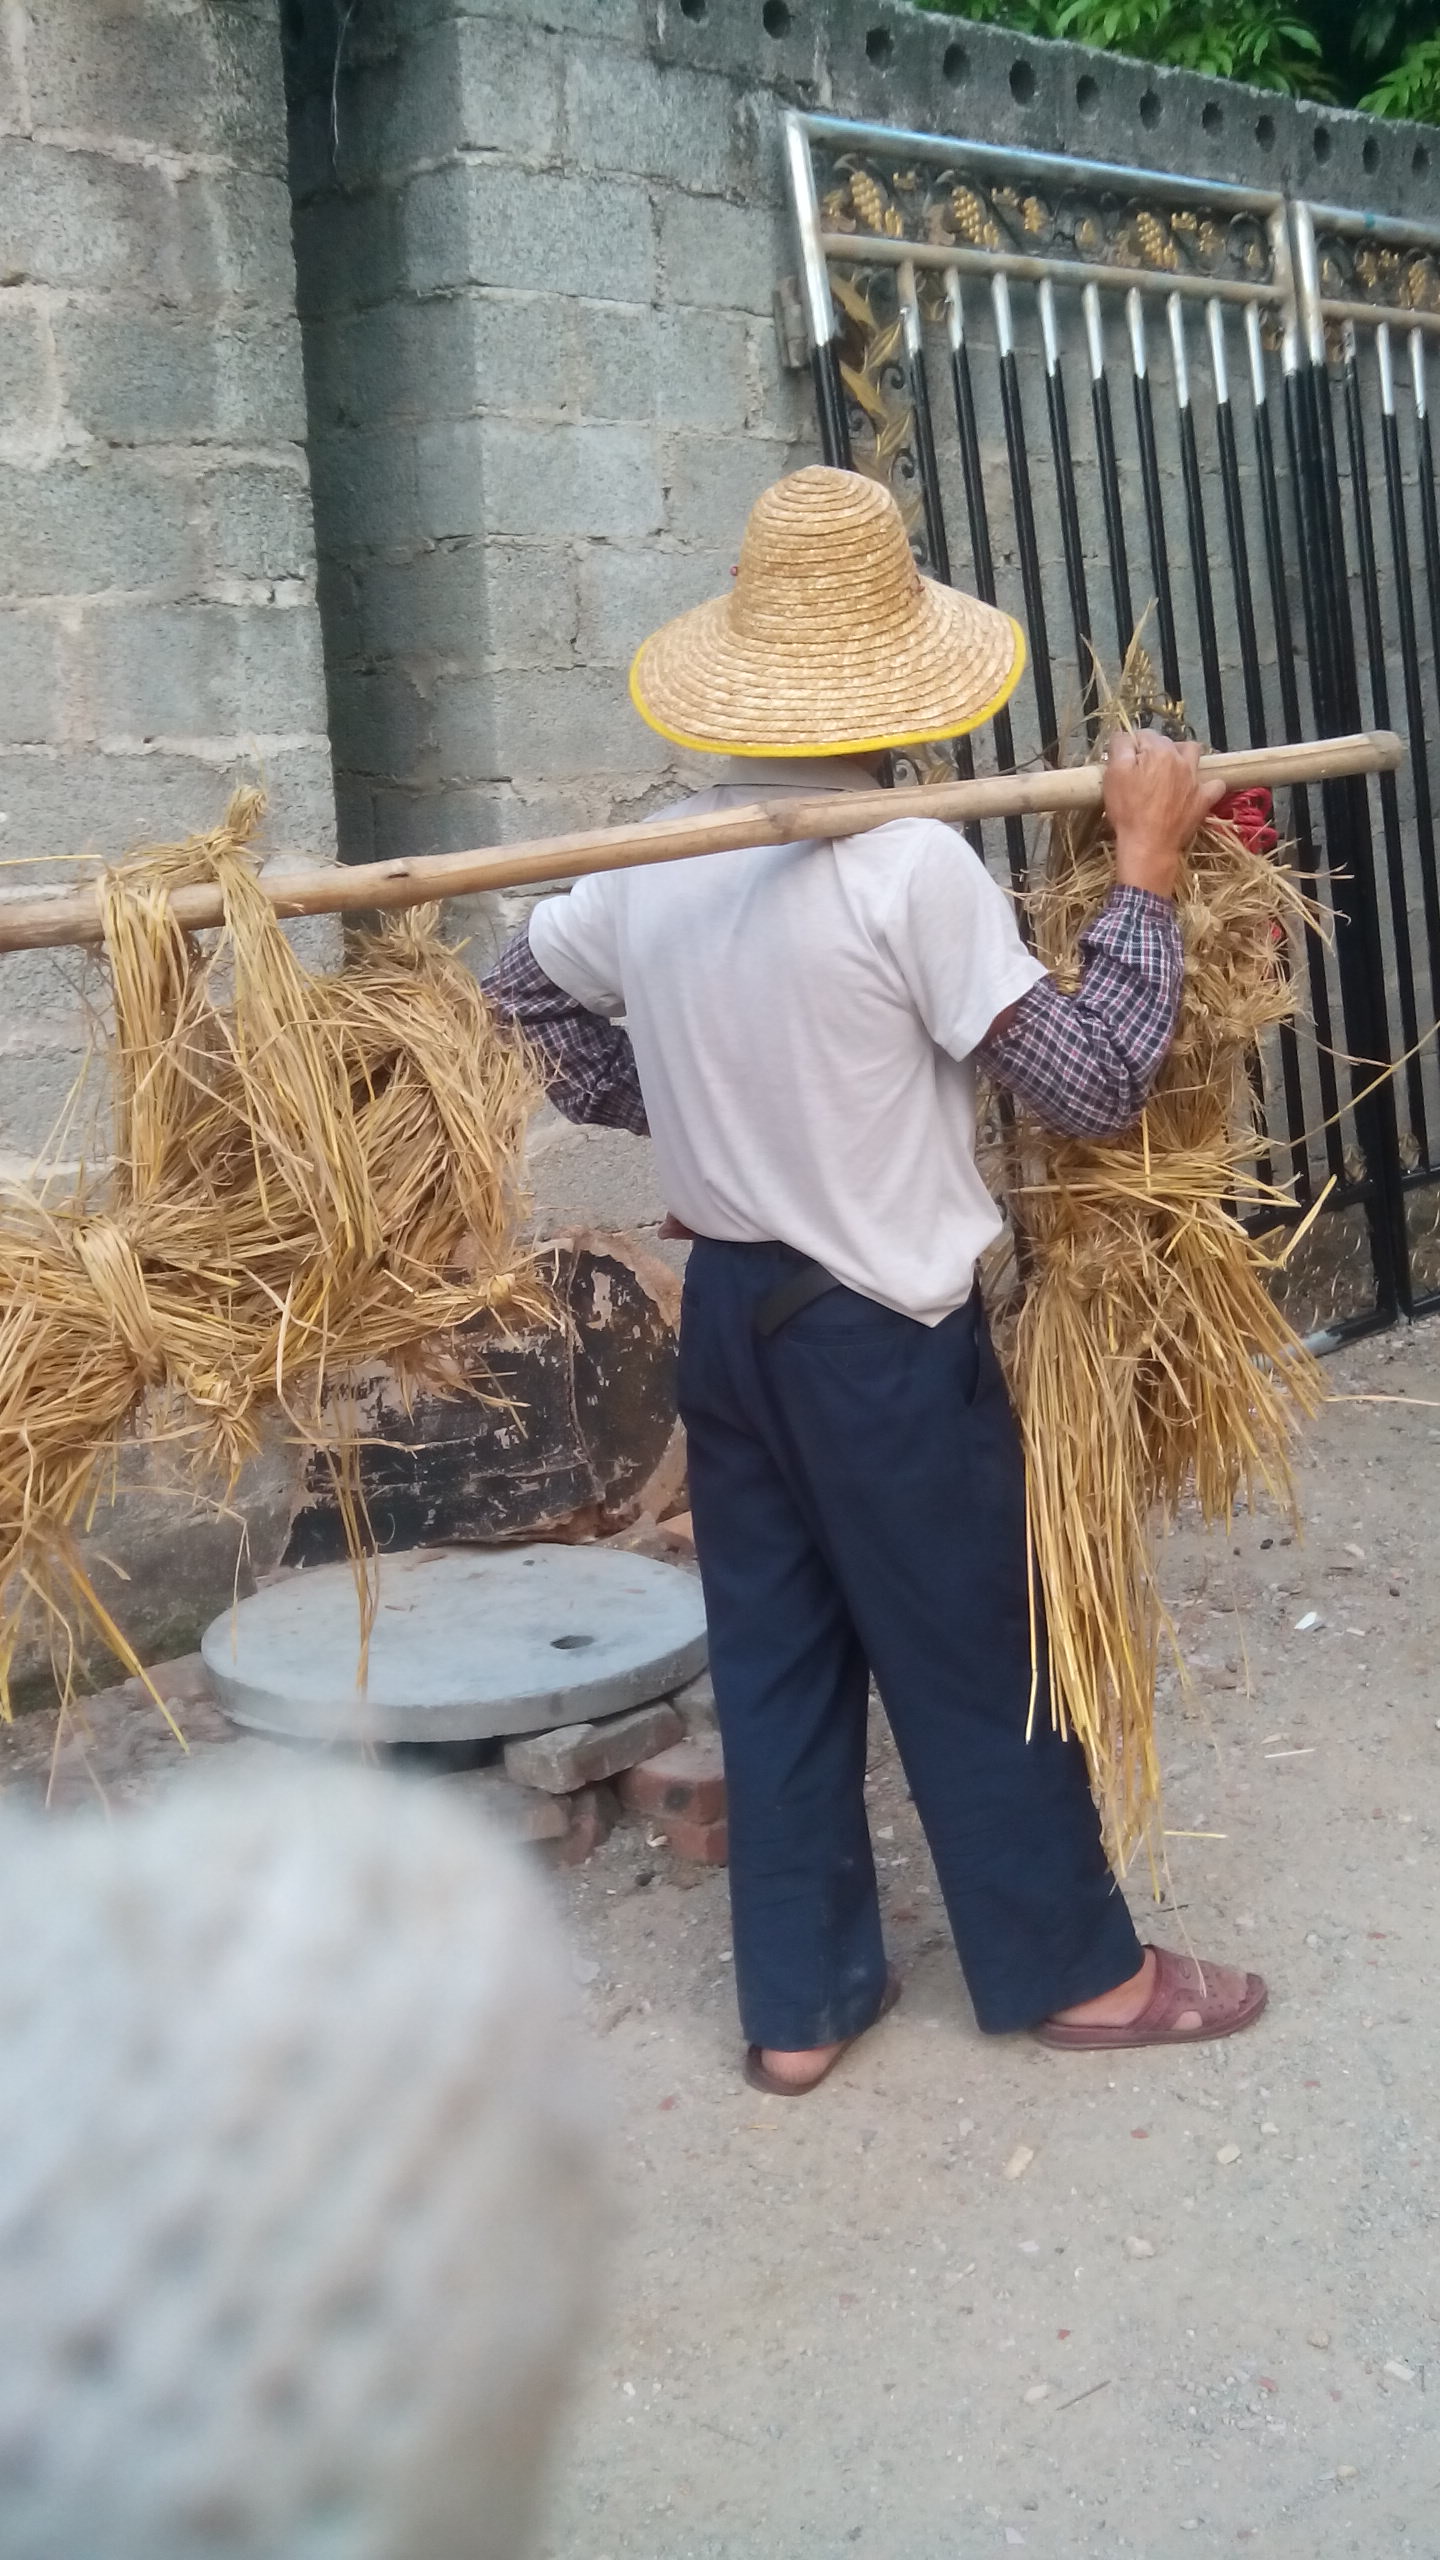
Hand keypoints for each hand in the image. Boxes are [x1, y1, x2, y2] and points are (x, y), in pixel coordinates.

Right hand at [1102, 730, 1224, 899]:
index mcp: (1159, 750)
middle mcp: (1181, 760)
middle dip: (1154, 750)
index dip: (1132, 746)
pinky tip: (1197, 789)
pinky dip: (1208, 784)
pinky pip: (1215, 785)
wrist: (1148, 846)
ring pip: (1194, 754)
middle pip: (1168, 743)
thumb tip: (1125, 736)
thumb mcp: (1114, 773)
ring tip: (1170, 770)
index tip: (1124, 762)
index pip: (1144, 735)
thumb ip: (1120, 746)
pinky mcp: (1204, 799)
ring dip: (1183, 756)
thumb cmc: (1128, 810)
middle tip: (1141, 771)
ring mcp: (1195, 779)